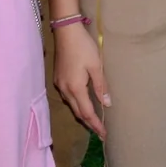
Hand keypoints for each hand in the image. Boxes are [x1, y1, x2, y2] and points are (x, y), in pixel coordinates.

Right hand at [53, 23, 108, 137]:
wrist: (66, 32)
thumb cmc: (83, 47)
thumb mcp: (96, 66)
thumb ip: (101, 86)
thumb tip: (107, 104)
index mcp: (76, 88)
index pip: (87, 113)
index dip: (96, 125)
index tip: (104, 135)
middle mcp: (65, 90)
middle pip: (77, 112)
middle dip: (89, 123)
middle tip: (100, 132)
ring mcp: (59, 84)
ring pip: (71, 105)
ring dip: (82, 114)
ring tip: (93, 120)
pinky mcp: (58, 78)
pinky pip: (67, 97)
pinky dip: (76, 104)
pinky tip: (82, 102)